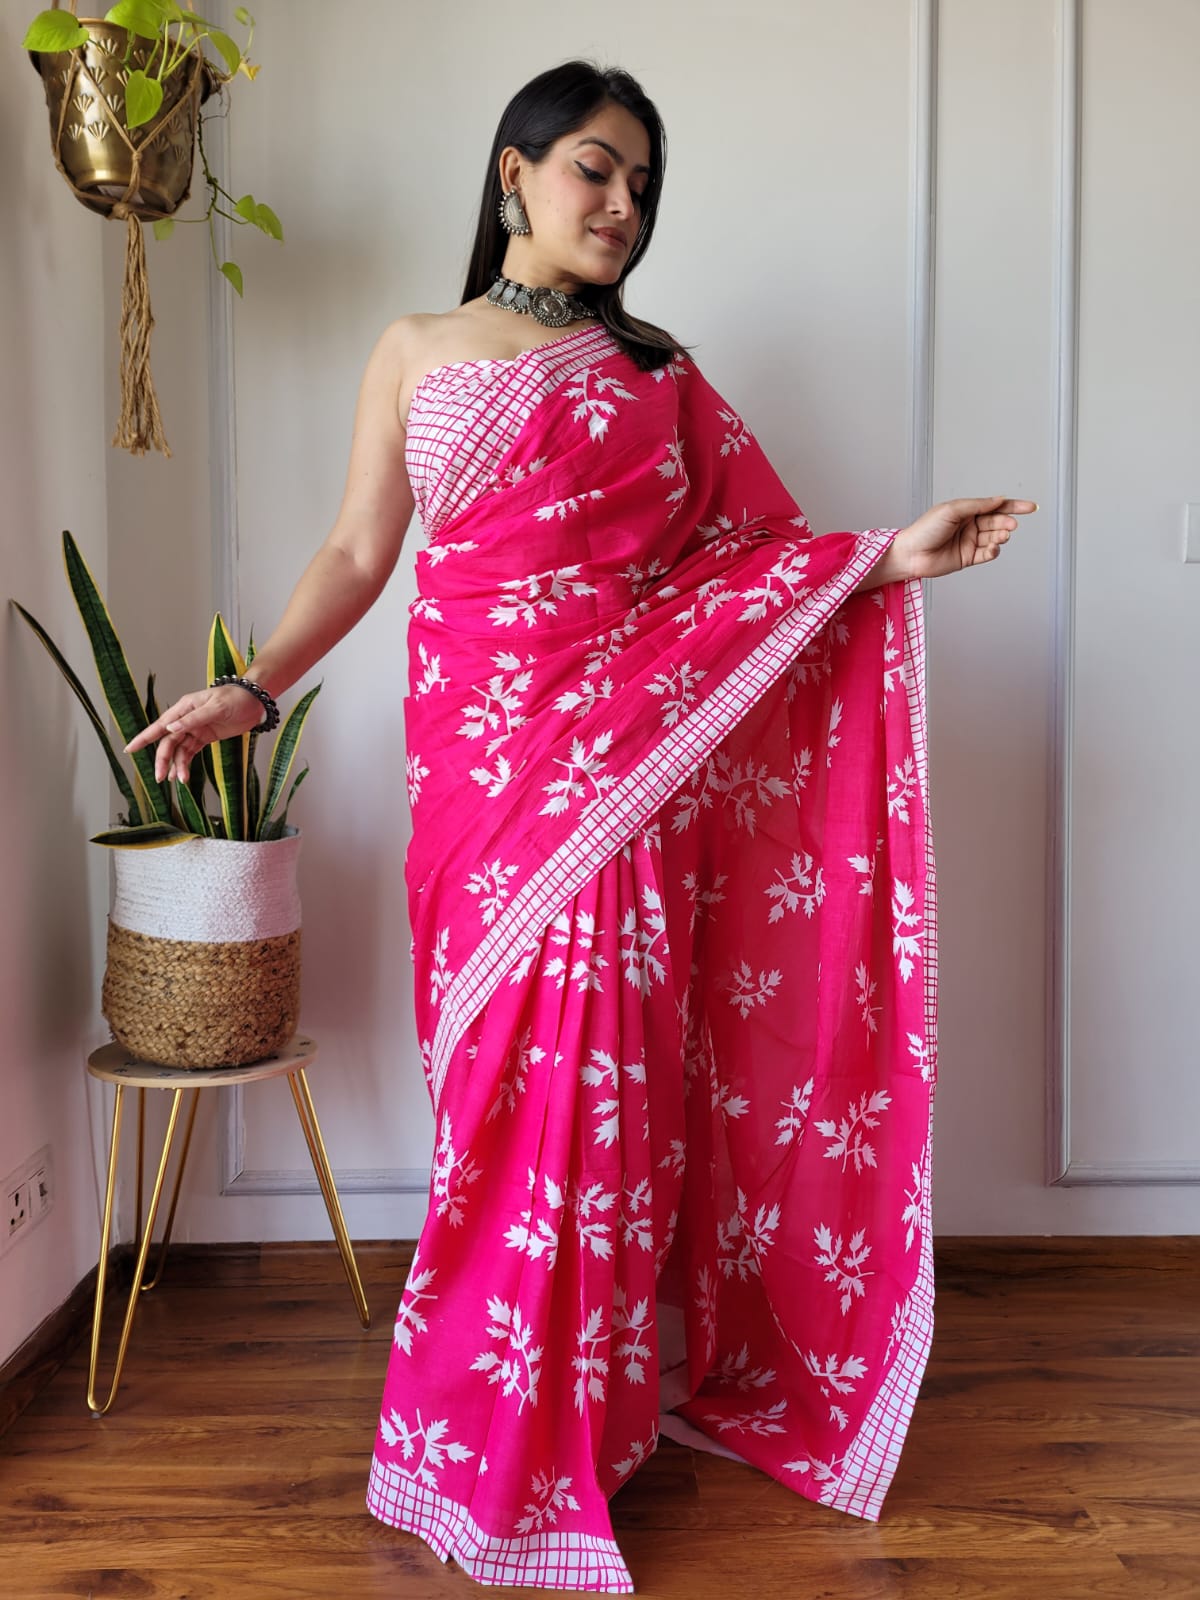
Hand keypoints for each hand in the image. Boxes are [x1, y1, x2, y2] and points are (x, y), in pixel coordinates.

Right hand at [124, 685, 264, 784]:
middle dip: (163, 760)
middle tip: (160, 777)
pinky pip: (190, 752)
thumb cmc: (236, 698)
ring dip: (176, 765)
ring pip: (179, 750)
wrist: (255, 702)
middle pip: (168, 742)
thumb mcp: (215, 708)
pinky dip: (184, 763)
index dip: (144, 738)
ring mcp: (195, 729)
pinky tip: (180, 776)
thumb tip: (170, 728)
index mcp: (184, 708)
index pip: (160, 725)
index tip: (130, 749)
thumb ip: (193, 719)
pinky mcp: (204, 737)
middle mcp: (185, 719)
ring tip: (178, 780)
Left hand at [897, 496, 1036, 580]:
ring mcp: (970, 542)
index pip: (995, 506)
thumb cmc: (925, 529)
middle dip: (1006, 523)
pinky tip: (993, 548)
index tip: (1031, 507)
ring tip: (1000, 536)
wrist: (911, 554)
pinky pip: (987, 554)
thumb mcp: (952, 510)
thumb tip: (999, 499)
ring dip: (1001, 536)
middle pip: (997, 522)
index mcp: (966, 510)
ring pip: (994, 537)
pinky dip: (994, 551)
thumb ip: (977, 505)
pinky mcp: (968, 558)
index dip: (1014, 506)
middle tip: (1011, 525)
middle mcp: (970, 525)